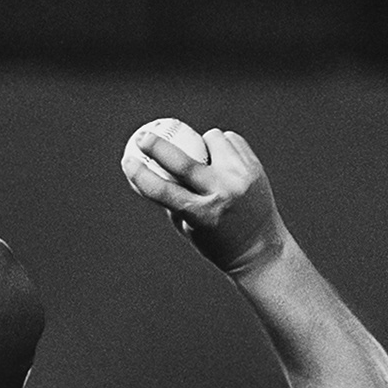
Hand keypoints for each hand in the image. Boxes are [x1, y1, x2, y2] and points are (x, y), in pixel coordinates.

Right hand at [120, 119, 287, 275]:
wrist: (261, 249)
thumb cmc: (216, 240)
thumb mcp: (189, 227)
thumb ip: (171, 200)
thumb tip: (148, 169)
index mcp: (202, 215)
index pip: (162, 190)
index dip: (140, 174)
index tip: (127, 160)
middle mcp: (222, 194)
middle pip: (183, 162)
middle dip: (157, 146)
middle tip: (143, 138)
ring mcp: (241, 178)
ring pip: (211, 139)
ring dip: (200, 143)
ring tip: (202, 156)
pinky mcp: (254, 167)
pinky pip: (230, 140)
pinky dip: (221, 145)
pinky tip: (221, 158)